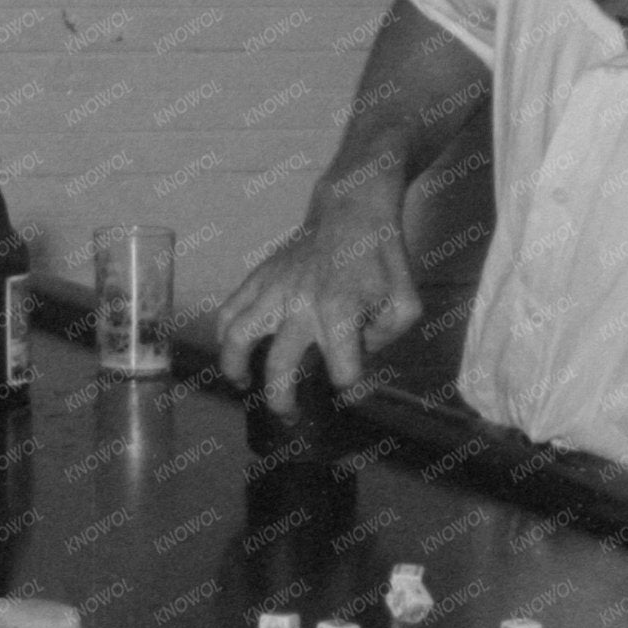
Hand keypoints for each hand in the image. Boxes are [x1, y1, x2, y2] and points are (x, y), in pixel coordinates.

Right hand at [217, 190, 419, 414]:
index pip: (342, 370)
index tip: (353, 393)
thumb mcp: (405, 301)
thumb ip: (388, 335)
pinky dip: (223, 335)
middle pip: (280, 367)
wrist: (351, 211)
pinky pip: (228, 310)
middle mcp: (300, 305)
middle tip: (289, 416)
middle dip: (283, 401)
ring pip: (238, 338)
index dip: (350, 389)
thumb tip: (360, 351)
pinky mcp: (258, 278)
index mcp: (340, 312)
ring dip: (235, 368)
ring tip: (241, 384)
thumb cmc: (381, 257)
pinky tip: (231, 349)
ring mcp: (273, 291)